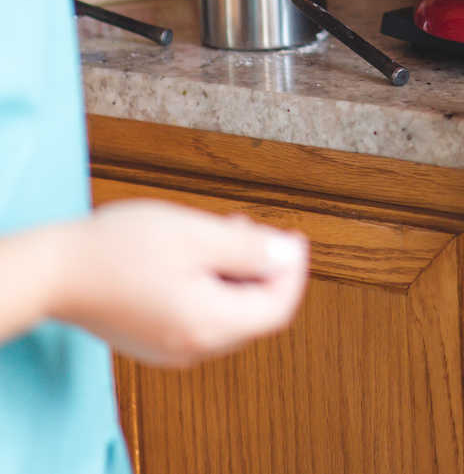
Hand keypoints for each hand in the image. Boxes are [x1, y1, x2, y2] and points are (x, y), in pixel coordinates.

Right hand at [46, 201, 309, 367]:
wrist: (57, 272)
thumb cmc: (120, 248)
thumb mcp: (195, 234)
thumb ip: (248, 248)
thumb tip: (290, 254)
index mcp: (208, 324)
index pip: (277, 309)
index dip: (293, 270)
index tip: (293, 237)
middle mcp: (194, 347)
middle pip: (254, 313)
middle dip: (263, 269)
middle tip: (253, 227)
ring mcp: (172, 348)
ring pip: (227, 313)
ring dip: (236, 274)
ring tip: (223, 232)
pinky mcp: (155, 339)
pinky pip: (200, 316)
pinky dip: (211, 286)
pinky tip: (196, 254)